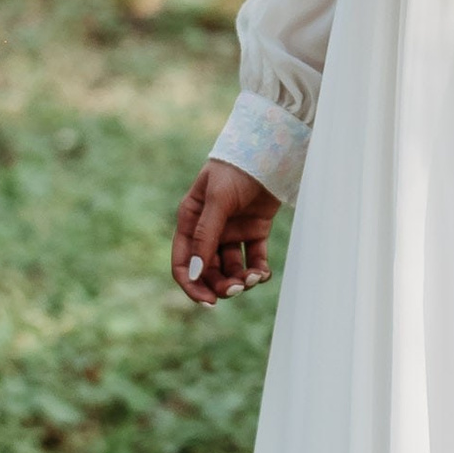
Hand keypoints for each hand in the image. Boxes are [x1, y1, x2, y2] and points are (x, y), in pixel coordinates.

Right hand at [173, 158, 279, 306]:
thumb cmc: (236, 170)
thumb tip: (196, 273)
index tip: (208, 301)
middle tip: (236, 289)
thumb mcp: (217, 201)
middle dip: (220, 284)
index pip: (184, 262)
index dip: (192, 285)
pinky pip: (253, 259)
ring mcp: (232, 232)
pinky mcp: (255, 231)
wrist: (269, 151)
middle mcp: (208, 230)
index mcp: (190, 221)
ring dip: (240, 279)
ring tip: (253, 279)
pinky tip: (263, 273)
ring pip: (231, 268)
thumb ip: (206, 236)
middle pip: (208, 270)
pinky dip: (257, 271)